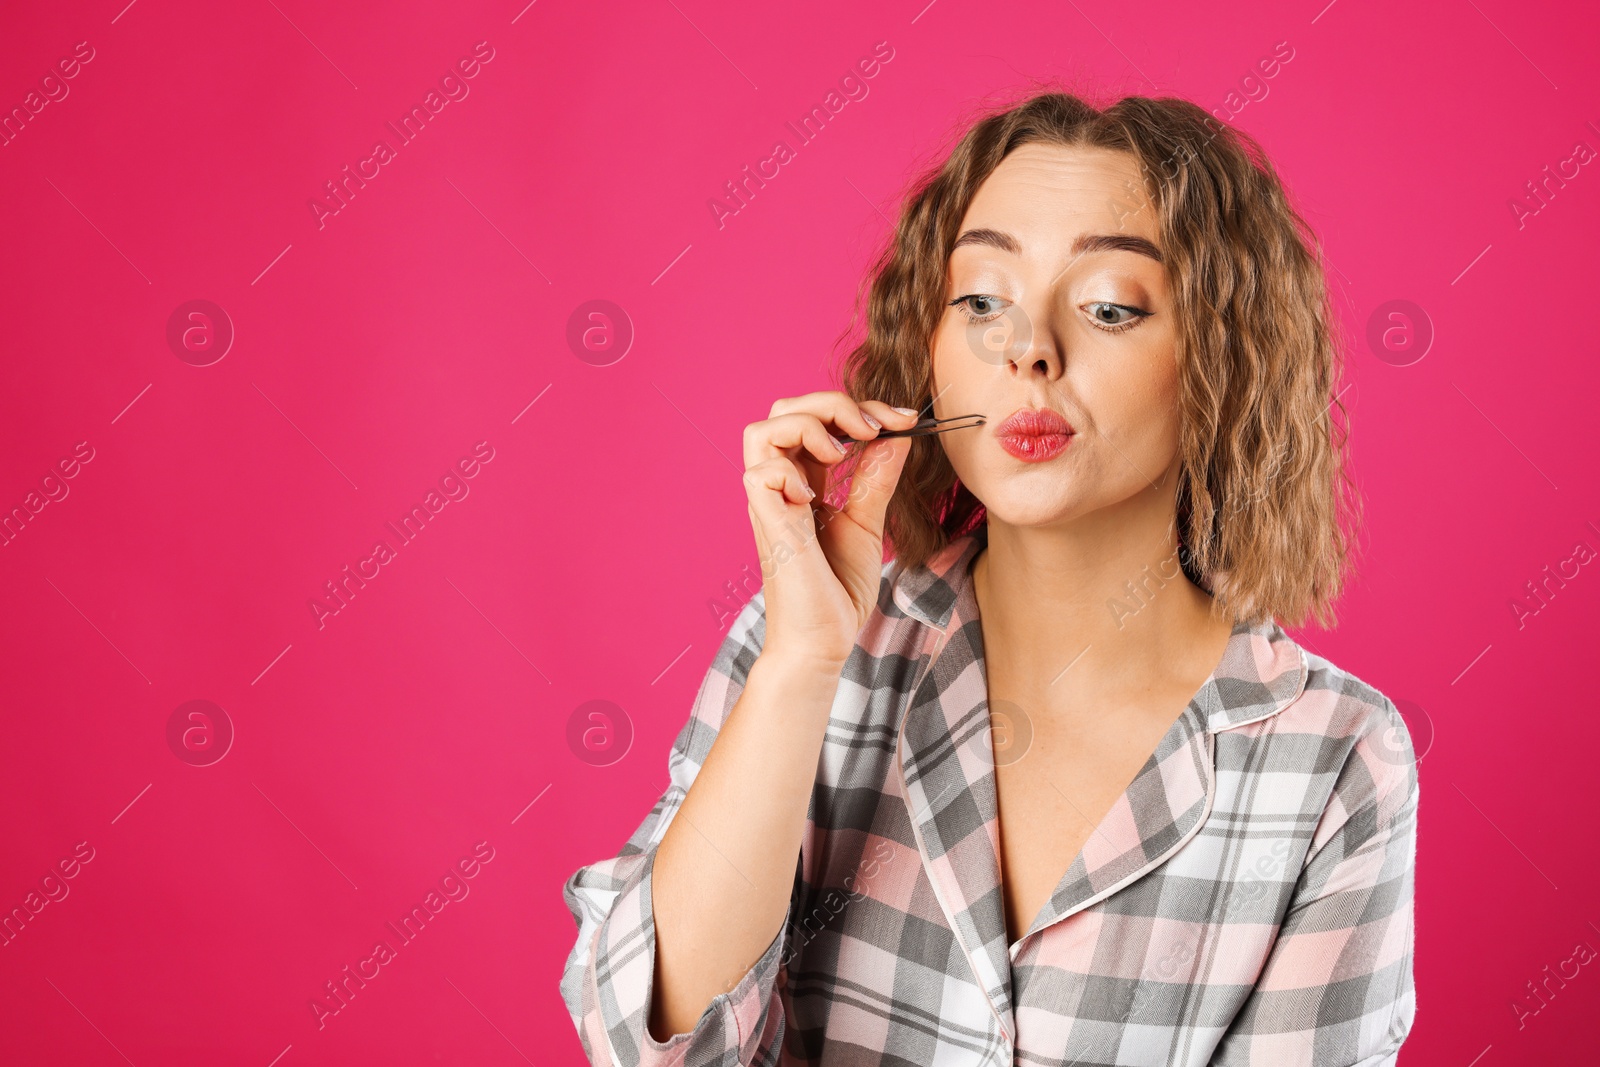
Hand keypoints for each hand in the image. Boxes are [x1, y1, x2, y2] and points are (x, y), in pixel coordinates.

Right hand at [741, 392, 919, 668]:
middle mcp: (781, 486)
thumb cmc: (838, 591)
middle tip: (873, 427)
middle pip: (784, 409)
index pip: (819, 421)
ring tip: (841, 453)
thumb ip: (877, 477)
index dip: (859, 410)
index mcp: (804, 482)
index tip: (904, 419)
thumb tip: (900, 433)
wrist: (825, 641)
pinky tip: (815, 499)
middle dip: (832, 403)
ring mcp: (769, 502)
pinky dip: (791, 470)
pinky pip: (760, 470)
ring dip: (808, 425)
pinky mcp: (766, 523)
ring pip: (763, 428)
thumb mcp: (867, 522)